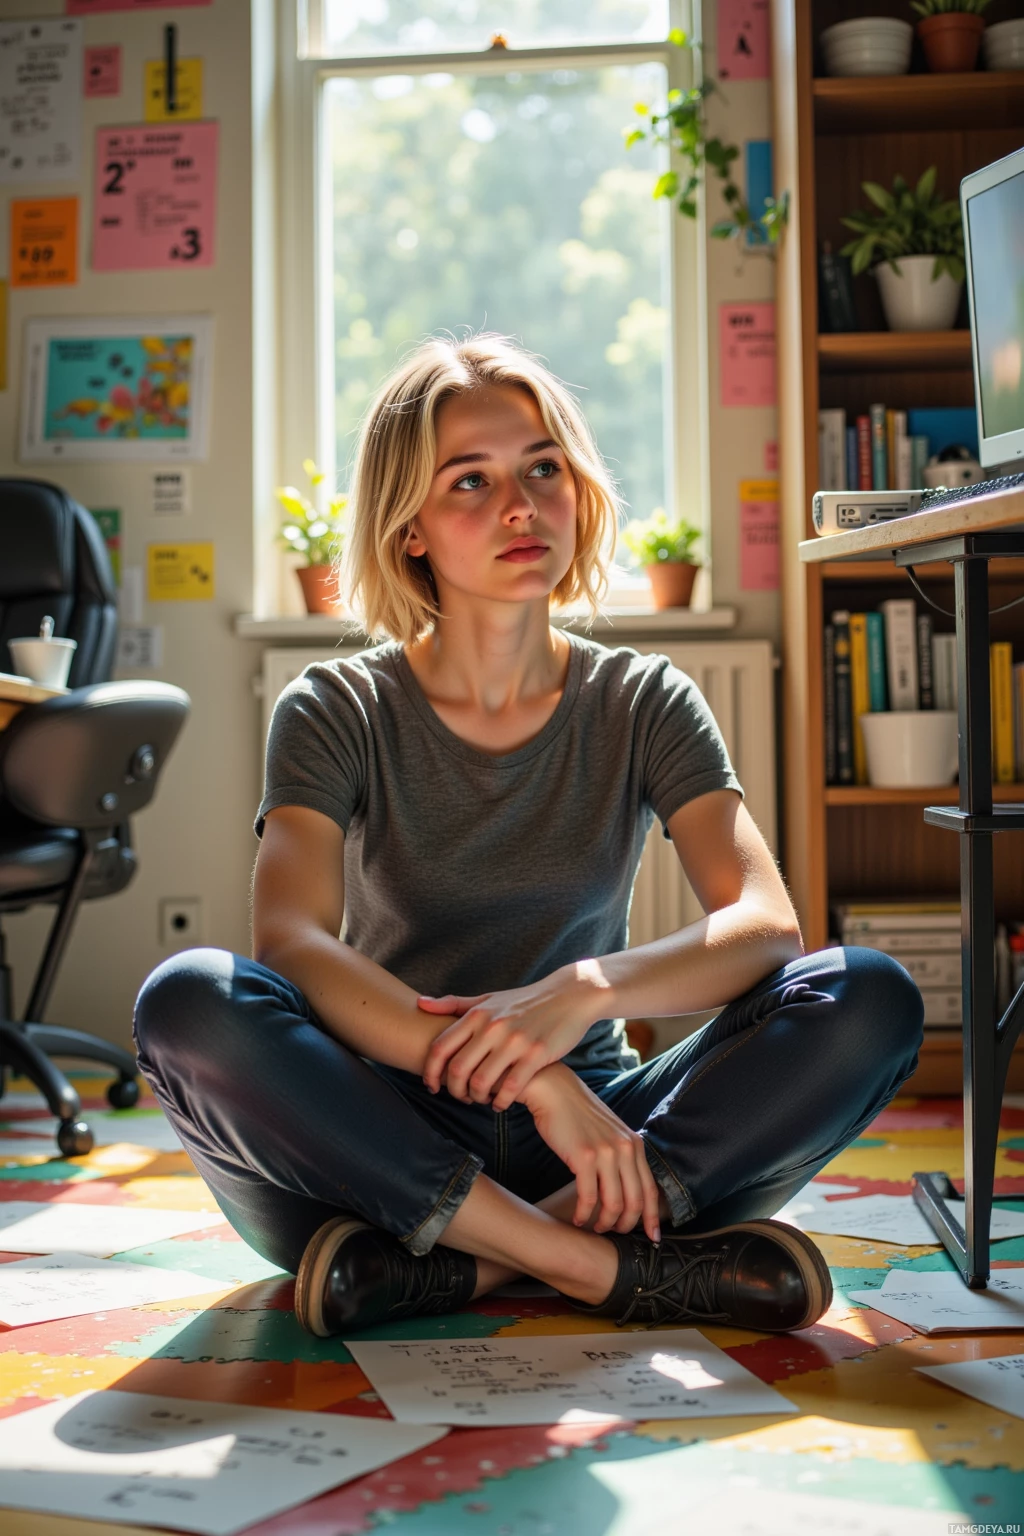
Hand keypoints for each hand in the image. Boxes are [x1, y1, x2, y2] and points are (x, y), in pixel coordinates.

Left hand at [418, 964, 609, 1109]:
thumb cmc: (524, 1001)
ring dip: (477, 1098)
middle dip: (453, 1091)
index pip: (440, 1048)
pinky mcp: (536, 1055)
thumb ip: (453, 1004)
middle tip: (460, 1097)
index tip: (431, 1086)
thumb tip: (419, 1004)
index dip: (429, 1072)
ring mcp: (515, 1041)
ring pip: (481, 1082)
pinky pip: (510, 1088)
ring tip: (481, 1100)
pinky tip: (500, 1103)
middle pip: (457, 1070)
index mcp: (477, 1014)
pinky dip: (500, 1102)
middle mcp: (492, 1027)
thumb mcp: (488, 999)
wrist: (568, 996)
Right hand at [522, 1064, 660, 1242]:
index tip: (652, 1238)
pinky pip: (588, 1197)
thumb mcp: (609, 1132)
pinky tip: (578, 1218)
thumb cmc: (577, 1114)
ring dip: (604, 1222)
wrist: (554, 1091)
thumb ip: (620, 1155)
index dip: (653, 1217)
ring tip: (594, 1227)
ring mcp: (606, 1153)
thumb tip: (624, 1188)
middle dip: (626, 1225)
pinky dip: (584, 1213)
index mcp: (634, 1144)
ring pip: (613, 1203)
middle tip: (614, 1234)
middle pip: (635, 1201)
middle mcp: (625, 1149)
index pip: (651, 1189)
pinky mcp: (584, 1157)